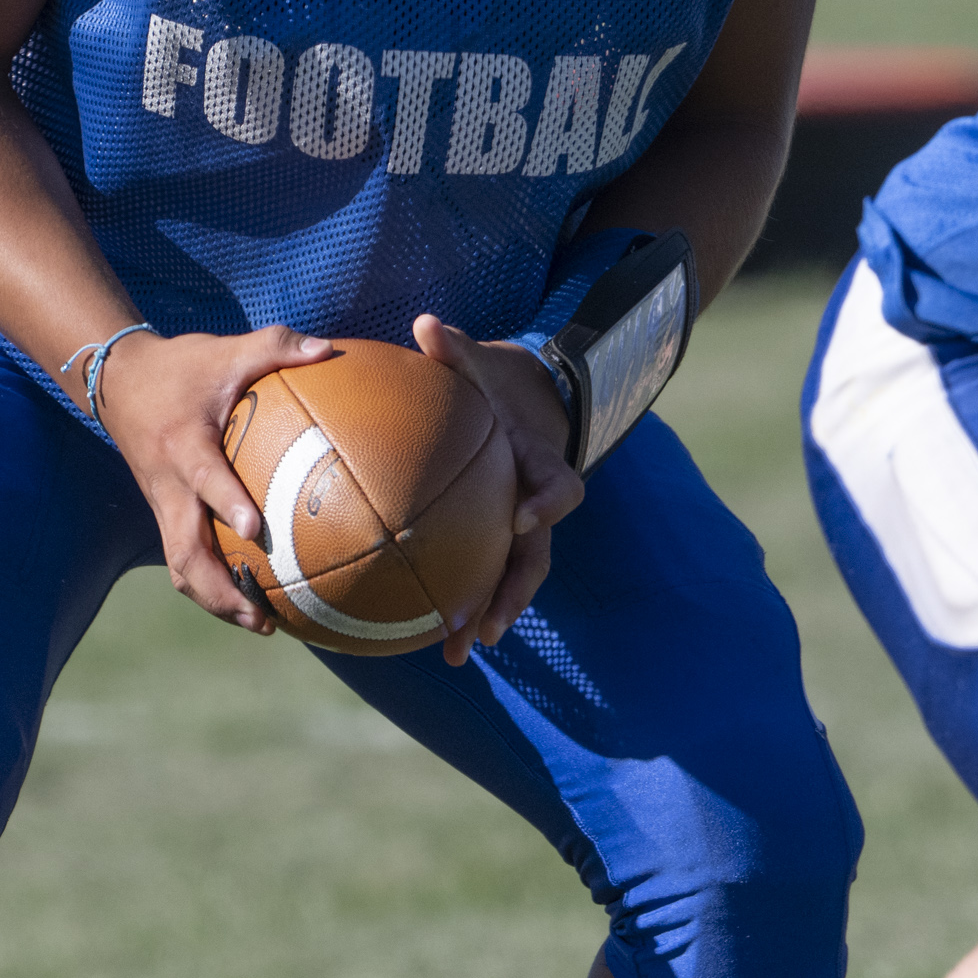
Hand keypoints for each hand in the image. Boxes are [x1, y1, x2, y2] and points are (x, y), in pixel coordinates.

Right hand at [93, 325, 340, 633]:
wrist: (117, 380)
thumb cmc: (183, 365)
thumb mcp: (228, 348)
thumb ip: (278, 347)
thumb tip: (332, 349)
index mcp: (185, 444)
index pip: (204, 478)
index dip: (226, 503)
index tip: (254, 530)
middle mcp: (168, 484)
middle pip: (185, 549)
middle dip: (220, 587)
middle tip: (262, 614)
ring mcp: (162, 503)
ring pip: (181, 565)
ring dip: (216, 599)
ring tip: (262, 624)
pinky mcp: (164, 513)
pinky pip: (184, 558)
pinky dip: (212, 585)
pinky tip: (251, 601)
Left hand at [411, 312, 586, 664]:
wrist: (520, 406)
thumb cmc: (492, 386)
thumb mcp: (480, 364)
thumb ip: (455, 349)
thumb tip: (424, 324)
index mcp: (540, 464)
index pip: (558, 489)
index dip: (545, 505)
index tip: (521, 519)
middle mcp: (535, 506)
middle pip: (535, 559)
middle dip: (512, 596)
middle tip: (486, 629)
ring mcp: (518, 530)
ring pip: (510, 581)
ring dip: (487, 617)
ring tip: (455, 653)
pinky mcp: (494, 542)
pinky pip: (478, 575)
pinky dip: (457, 604)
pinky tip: (418, 630)